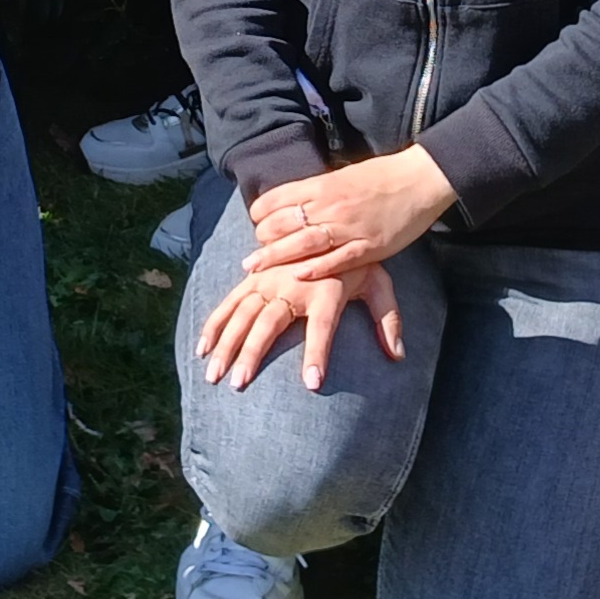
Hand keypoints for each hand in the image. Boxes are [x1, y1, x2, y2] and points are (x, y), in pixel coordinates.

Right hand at [198, 261, 404, 390]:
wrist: (333, 214)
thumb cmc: (358, 258)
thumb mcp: (378, 281)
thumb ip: (389, 318)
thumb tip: (397, 356)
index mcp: (327, 287)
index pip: (323, 326)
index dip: (317, 354)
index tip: (312, 384)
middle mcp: (293, 283)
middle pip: (269, 323)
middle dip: (252, 354)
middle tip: (240, 384)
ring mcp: (269, 278)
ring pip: (242, 314)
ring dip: (226, 344)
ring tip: (214, 375)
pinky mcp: (254, 277)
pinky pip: (230, 301)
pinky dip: (214, 324)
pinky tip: (202, 349)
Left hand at [240, 147, 454, 285]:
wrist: (420, 179)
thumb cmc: (382, 177)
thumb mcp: (344, 176)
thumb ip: (318, 191)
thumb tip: (292, 202)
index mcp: (323, 185)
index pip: (278, 199)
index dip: (260, 214)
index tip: (256, 225)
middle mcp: (331, 205)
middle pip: (284, 223)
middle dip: (263, 240)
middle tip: (252, 255)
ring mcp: (349, 226)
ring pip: (303, 242)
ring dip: (276, 256)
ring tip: (255, 268)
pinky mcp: (369, 245)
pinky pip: (338, 259)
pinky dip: (316, 268)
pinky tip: (298, 276)